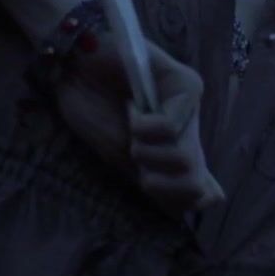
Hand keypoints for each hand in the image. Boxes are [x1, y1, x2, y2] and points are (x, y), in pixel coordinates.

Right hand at [52, 29, 224, 217]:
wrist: (71, 70)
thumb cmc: (92, 109)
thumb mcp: (122, 158)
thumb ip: (158, 182)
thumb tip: (200, 204)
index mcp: (177, 150)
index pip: (203, 192)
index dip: (176, 200)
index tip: (145, 182)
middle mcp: (191, 129)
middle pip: (194, 183)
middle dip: (155, 180)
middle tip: (133, 151)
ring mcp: (192, 108)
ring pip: (184, 159)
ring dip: (145, 151)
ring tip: (131, 124)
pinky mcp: (187, 84)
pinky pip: (170, 128)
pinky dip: (141, 126)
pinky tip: (132, 106)